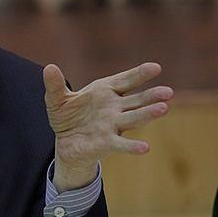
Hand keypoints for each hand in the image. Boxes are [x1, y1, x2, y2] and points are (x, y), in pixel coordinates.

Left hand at [43, 62, 172, 191]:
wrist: (65, 142)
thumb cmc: (67, 116)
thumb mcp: (57, 99)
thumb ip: (54, 85)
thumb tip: (49, 68)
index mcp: (105, 92)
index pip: (126, 80)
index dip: (140, 74)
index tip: (155, 68)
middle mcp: (114, 108)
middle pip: (136, 100)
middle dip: (151, 96)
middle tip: (168, 92)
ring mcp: (112, 126)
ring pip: (133, 118)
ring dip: (148, 114)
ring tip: (163, 109)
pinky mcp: (106, 143)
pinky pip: (121, 144)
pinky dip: (132, 146)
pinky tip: (145, 148)